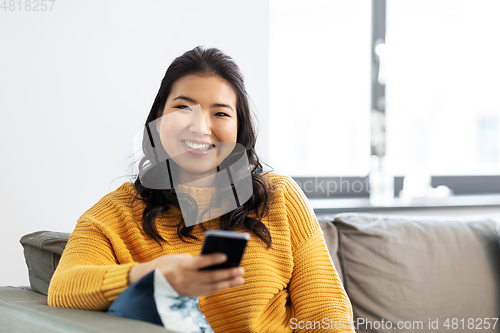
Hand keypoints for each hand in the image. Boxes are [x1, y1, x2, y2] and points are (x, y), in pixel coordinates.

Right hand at [128, 253, 244, 296]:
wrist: (148, 280)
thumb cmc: (167, 263)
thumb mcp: (178, 257)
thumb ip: (195, 260)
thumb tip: (215, 261)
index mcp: (182, 265)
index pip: (200, 262)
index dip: (213, 259)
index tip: (226, 255)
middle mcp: (185, 278)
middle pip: (210, 277)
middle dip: (227, 274)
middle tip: (241, 270)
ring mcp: (187, 289)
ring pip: (211, 287)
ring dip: (228, 283)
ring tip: (240, 279)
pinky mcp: (188, 295)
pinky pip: (206, 292)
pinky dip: (218, 288)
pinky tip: (228, 284)